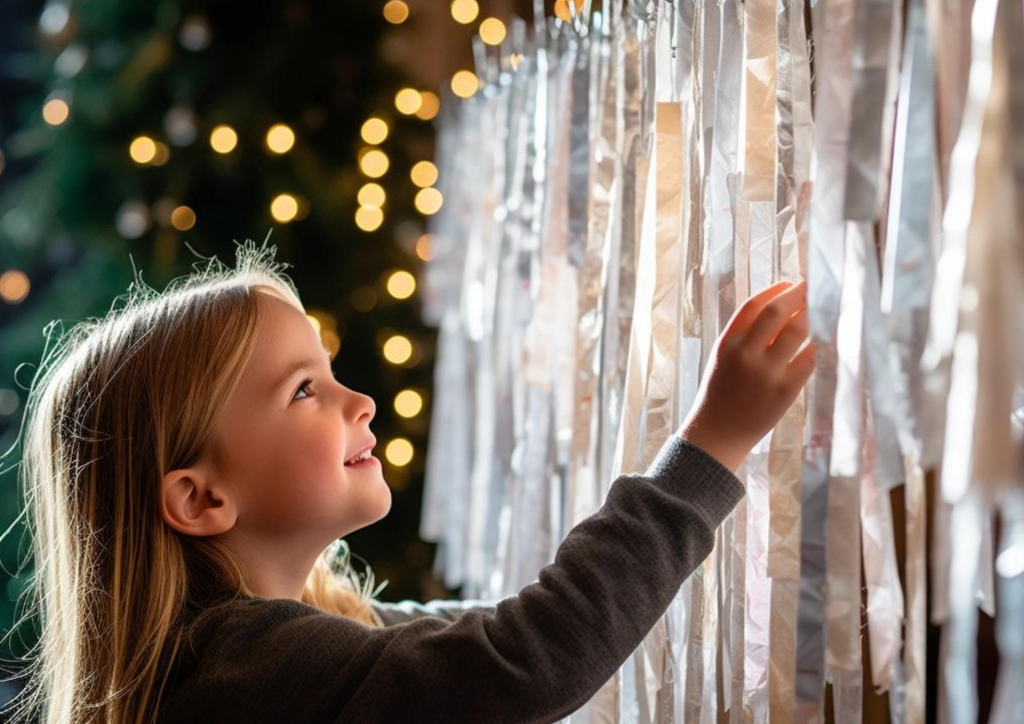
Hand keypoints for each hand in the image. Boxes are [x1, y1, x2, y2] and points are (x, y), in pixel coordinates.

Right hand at [677, 280, 816, 472]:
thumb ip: (746, 335)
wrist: (717, 434)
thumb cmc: (722, 393)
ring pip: (796, 332)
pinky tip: (821, 339)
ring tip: (820, 309)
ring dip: (811, 315)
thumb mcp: (723, 358)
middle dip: (799, 294)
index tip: (790, 283)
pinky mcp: (784, 391)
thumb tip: (783, 308)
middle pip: (777, 312)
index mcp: (727, 343)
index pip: (753, 304)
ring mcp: (766, 373)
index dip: (775, 290)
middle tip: (812, 287)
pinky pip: (808, 359)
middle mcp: (745, 354)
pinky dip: (817, 345)